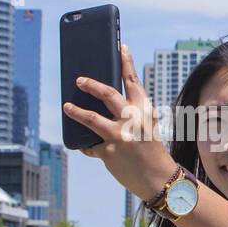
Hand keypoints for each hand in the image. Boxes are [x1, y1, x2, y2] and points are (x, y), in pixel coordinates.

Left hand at [64, 43, 179, 202]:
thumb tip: (107, 103)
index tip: (121, 47)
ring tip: (67, 107)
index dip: (126, 62)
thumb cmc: (153, 152)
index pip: (133, 82)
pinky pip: (90, 145)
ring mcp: (119, 137)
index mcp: (145, 112)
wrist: (160, 180)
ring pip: (90, 118)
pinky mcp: (108, 152)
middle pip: (107, 94)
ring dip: (76, 111)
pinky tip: (88, 146)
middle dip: (90, 85)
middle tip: (79, 80)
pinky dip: (88, 146)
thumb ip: (132, 115)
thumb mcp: (148, 129)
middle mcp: (132, 121)